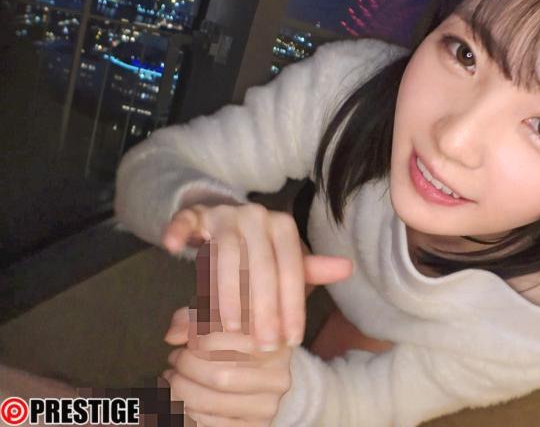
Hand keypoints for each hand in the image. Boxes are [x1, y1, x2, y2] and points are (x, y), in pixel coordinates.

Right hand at [162, 201, 351, 349]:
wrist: (225, 217)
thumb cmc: (262, 249)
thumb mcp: (287, 260)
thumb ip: (311, 269)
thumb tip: (348, 268)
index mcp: (283, 226)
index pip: (291, 271)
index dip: (292, 307)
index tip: (291, 341)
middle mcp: (256, 216)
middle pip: (261, 266)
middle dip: (263, 309)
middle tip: (263, 344)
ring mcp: (224, 214)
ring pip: (225, 254)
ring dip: (226, 292)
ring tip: (229, 327)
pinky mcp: (196, 214)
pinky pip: (185, 220)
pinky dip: (178, 231)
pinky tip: (174, 249)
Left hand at [163, 307, 288, 426]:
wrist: (263, 376)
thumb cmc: (239, 343)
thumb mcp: (223, 320)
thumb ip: (196, 319)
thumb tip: (174, 335)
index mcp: (277, 345)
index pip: (232, 341)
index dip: (201, 341)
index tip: (190, 341)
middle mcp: (278, 377)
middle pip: (219, 376)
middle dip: (187, 367)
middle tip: (175, 359)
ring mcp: (267, 405)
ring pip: (210, 401)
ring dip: (181, 389)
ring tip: (174, 378)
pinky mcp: (255, 426)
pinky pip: (211, 423)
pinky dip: (188, 410)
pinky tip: (183, 398)